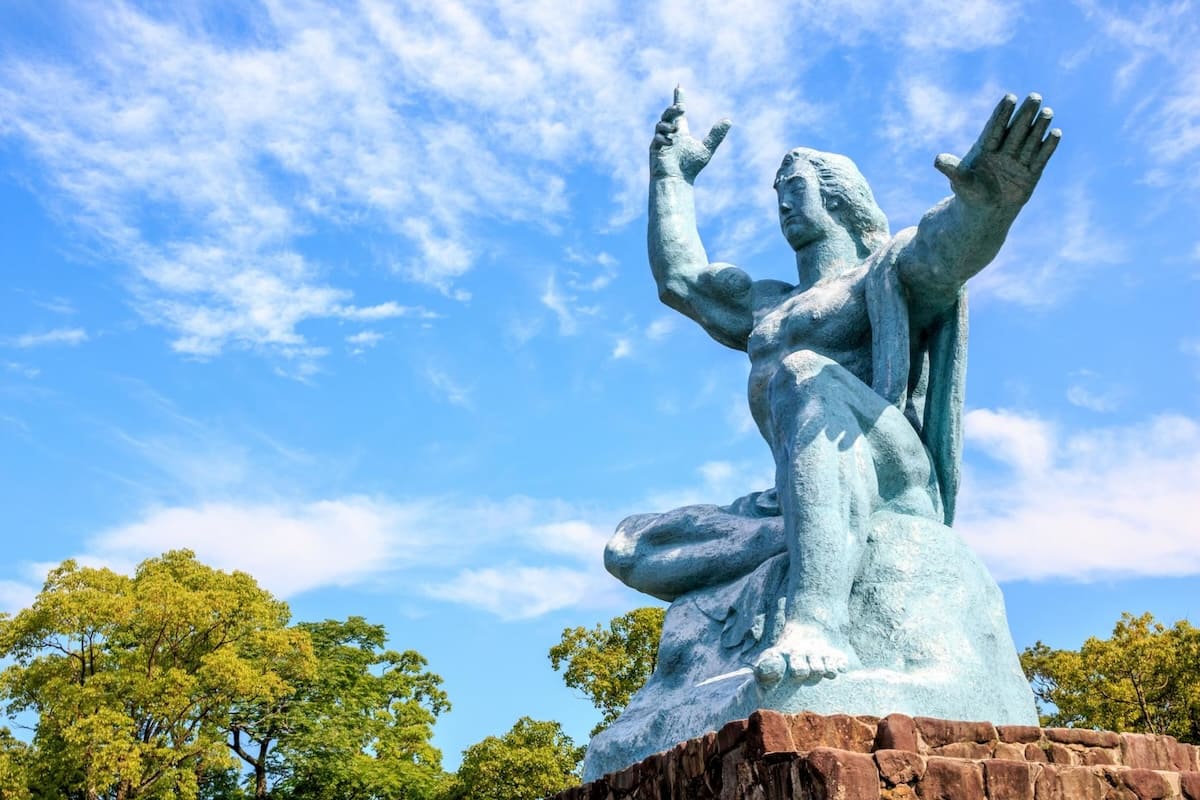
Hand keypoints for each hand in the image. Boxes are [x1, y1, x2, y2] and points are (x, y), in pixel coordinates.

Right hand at [650, 87, 731, 182]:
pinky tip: (670, 143)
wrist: (677, 180)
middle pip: (668, 114)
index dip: (678, 98)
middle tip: (682, 107)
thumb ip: (716, 135)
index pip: (678, 112)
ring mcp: (660, 140)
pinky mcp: (654, 148)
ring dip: (669, 125)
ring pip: (661, 124)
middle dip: (673, 109)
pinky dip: (664, 138)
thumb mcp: (706, 148)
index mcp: (681, 131)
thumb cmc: (691, 167)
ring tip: (676, 132)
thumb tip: (729, 120)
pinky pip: (657, 138)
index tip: (679, 86)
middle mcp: (670, 133)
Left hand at [934, 93, 1061, 209]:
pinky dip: (1048, 147)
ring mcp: (1019, 160)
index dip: (1002, 114)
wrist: (986, 211)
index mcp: (986, 148)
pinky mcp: (1031, 173)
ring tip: (1047, 112)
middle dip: (1024, 114)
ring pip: (1030, 140)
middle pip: (1016, 130)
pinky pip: (1040, 158)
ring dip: (1039, 127)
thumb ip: (952, 169)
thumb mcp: (960, 182)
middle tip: (1034, 96)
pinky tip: (1055, 133)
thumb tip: (937, 160)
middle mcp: (1004, 150)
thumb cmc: (970, 193)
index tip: (1009, 98)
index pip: (995, 128)